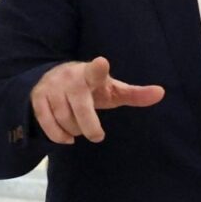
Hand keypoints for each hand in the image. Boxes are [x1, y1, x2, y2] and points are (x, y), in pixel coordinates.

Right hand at [30, 56, 164, 143]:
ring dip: (75, 130)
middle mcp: (70, 78)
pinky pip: (47, 122)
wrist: (54, 77)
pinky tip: (67, 138)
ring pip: (64, 119)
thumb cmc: (91, 86)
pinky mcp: (38, 98)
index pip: (96, 70)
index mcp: (92, 73)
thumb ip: (135, 94)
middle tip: (98, 135)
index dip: (98, 69)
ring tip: (81, 129)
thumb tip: (162, 93)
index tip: (102, 63)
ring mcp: (52, 88)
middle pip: (81, 110)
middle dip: (90, 127)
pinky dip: (58, 135)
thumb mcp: (113, 89)